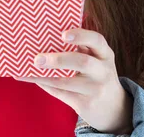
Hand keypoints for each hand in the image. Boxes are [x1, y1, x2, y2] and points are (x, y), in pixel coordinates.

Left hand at [14, 28, 133, 133]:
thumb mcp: (97, 60)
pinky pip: (60, 93)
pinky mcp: (85, 104)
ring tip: (29, 68)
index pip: (97, 40)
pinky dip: (44, 84)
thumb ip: (81, 48)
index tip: (63, 34)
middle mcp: (103, 71)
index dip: (80, 36)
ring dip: (44, 74)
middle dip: (58, 60)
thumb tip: (47, 36)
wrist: (114, 108)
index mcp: (105, 54)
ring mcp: (95, 89)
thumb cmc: (97, 75)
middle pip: (82, 62)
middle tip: (38, 58)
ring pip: (66, 82)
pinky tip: (32, 78)